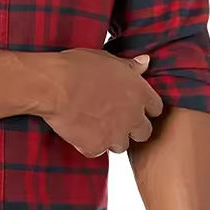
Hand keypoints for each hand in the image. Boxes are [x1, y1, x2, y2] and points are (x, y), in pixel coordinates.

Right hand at [38, 49, 162, 155]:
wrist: (54, 86)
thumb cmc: (77, 67)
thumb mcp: (107, 59)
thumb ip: (129, 66)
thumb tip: (145, 62)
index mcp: (139, 92)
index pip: (156, 108)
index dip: (143, 108)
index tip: (131, 105)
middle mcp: (132, 116)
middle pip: (143, 133)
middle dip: (131, 128)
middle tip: (113, 119)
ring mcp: (115, 134)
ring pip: (121, 145)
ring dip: (110, 138)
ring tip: (93, 125)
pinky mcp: (96, 146)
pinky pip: (95, 150)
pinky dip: (88, 144)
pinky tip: (77, 130)